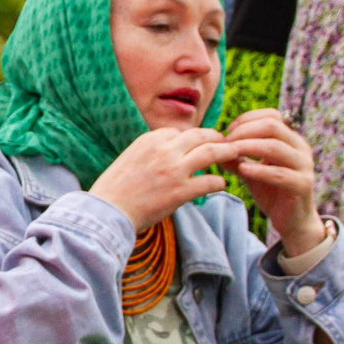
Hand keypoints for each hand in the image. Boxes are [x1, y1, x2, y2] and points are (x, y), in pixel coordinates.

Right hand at [89, 127, 233, 231]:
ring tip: (235, 154)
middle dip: (215, 137)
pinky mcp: (181, 191)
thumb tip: (166, 152)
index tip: (199, 142)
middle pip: (199, 136)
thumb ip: (150, 152)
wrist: (107, 211)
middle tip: (226, 142)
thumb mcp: (130, 158)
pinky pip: (210, 181)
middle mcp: (164, 150)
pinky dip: (218, 182)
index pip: (178, 132)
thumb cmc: (114, 189)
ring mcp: (174, 170)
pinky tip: (221, 184)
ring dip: (227, 152)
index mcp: (149, 140)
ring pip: (211, 153)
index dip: (191, 138)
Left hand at [214, 108, 325, 256]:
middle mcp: (301, 148)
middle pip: (272, 126)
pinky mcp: (302, 185)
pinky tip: (242, 170)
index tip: (228, 130)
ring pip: (275, 147)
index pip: (272, 115)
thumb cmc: (271, 192)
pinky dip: (259, 169)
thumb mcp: (250, 170)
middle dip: (245, 131)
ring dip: (248, 147)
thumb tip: (212, 145)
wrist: (292, 221)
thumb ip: (235, 157)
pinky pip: (279, 173)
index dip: (248, 119)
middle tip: (225, 142)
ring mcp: (304, 166)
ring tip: (229, 152)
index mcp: (291, 140)